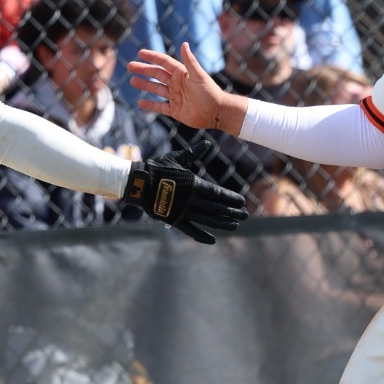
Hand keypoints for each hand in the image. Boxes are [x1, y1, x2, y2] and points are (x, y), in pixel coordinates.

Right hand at [122, 155, 247, 245]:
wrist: (138, 183)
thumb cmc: (157, 168)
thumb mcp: (177, 158)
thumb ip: (193, 153)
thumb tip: (207, 143)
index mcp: (194, 184)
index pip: (218, 193)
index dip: (230, 198)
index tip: (241, 202)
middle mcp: (191, 200)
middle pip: (217, 208)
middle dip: (232, 212)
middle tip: (245, 216)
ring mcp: (183, 211)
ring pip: (208, 220)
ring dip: (222, 223)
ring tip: (235, 226)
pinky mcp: (174, 219)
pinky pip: (190, 230)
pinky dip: (201, 236)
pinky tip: (212, 240)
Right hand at [130, 44, 235, 131]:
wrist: (216, 112)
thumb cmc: (209, 92)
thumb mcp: (198, 75)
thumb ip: (190, 61)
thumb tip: (184, 44)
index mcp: (181, 74)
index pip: (164, 62)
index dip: (152, 57)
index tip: (140, 53)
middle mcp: (177, 84)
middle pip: (157, 74)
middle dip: (144, 70)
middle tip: (130, 66)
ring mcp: (175, 97)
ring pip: (156, 89)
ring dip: (145, 85)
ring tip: (132, 81)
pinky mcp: (175, 110)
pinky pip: (160, 107)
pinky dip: (150, 105)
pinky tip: (140, 102)